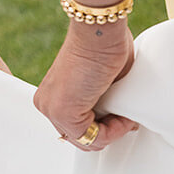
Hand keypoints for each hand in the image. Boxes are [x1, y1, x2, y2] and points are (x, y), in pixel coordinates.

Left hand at [34, 19, 138, 149]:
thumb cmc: (106, 47)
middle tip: (126, 118)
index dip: (103, 128)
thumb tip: (122, 119)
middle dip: (108, 132)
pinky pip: (92, 138)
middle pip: (80, 138)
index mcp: (53, 95)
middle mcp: (47, 103)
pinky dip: (114, 131)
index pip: (76, 129)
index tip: (122, 117)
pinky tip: (123, 116)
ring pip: (86, 141)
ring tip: (126, 115)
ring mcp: (52, 108)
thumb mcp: (105, 83)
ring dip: (113, 132)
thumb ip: (105, 103)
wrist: (99, 32)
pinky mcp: (63, 112)